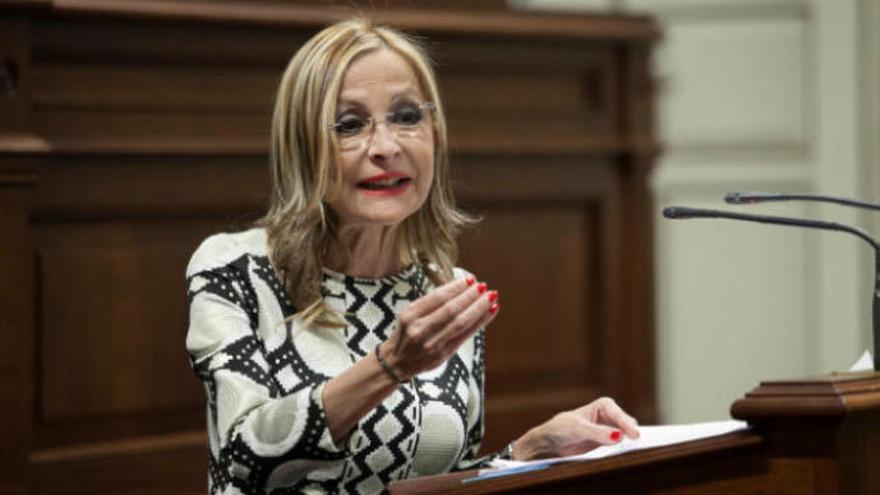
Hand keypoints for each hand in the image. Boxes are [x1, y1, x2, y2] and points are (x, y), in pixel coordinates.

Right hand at [379, 275, 498, 379]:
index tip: (470, 279)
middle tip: (484, 286)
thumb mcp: (409, 314)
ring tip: (491, 297)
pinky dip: (480, 322)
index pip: (437, 298)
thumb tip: (460, 288)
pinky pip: (465, 336)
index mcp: (410, 315)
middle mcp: (419, 329)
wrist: (396, 363)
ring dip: (479, 308)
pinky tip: (490, 312)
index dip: (456, 288)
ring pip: (460, 323)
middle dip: (470, 296)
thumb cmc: (405, 334)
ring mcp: (432, 344)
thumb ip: (431, 304)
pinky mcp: (443, 355)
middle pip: (451, 310)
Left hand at [513, 397, 639, 459]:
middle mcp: (609, 416)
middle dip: (632, 433)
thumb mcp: (578, 429)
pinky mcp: (608, 442)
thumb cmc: (562, 428)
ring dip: (630, 442)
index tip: (634, 435)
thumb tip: (619, 436)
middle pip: (627, 425)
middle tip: (640, 444)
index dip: (626, 424)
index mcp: (604, 405)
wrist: (551, 441)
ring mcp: (610, 429)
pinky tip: (628, 454)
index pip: (619, 414)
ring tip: (637, 450)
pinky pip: (621, 445)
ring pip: (626, 436)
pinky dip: (625, 449)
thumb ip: (598, 432)